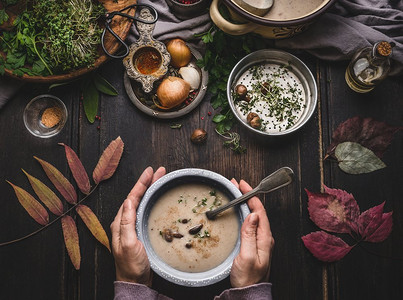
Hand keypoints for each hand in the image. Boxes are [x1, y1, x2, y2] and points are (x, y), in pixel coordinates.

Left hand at [110, 166, 165, 285]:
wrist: (135, 281)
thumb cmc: (131, 266)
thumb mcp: (127, 244)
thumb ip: (126, 223)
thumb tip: (128, 201)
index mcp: (120, 222)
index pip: (131, 197)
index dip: (141, 183)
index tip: (149, 171)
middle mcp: (125, 221)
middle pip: (137, 196)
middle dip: (148, 182)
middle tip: (160, 171)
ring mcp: (133, 226)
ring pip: (142, 201)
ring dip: (150, 189)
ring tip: (160, 179)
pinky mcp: (140, 230)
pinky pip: (146, 210)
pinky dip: (152, 200)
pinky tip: (158, 197)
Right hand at [230, 179, 274, 287]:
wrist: (248, 295)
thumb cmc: (247, 279)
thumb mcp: (246, 256)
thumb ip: (250, 235)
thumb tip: (253, 215)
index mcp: (265, 239)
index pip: (260, 211)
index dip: (251, 195)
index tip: (242, 184)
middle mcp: (264, 238)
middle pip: (257, 211)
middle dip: (247, 195)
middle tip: (235, 185)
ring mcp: (259, 242)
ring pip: (254, 217)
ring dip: (245, 203)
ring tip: (235, 194)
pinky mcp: (253, 245)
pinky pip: (250, 224)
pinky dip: (244, 213)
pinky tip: (238, 212)